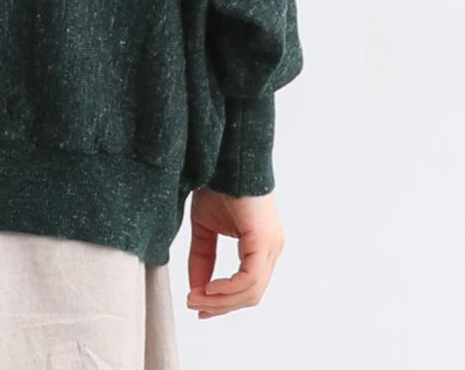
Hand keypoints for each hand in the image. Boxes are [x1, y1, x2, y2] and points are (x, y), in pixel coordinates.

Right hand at [186, 188, 284, 316]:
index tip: (198, 307)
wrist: (222, 157)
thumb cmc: (217, 185)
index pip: (246, 287)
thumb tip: (196, 288)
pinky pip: (250, 278)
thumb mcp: (204, 228)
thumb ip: (202, 257)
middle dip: (221, 305)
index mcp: (260, 246)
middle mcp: (270, 249)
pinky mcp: (264, 241)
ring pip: (251, 291)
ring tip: (196, 298)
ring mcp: (270, 246)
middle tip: (194, 307)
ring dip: (221, 300)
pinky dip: (228, 288)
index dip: (222, 301)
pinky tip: (208, 288)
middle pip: (250, 294)